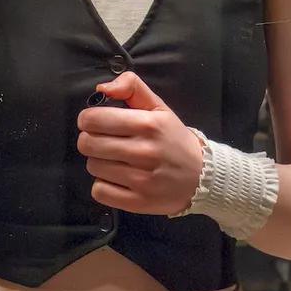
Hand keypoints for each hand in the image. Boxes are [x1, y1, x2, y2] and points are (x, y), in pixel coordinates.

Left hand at [75, 71, 205, 216]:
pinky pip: (99, 191)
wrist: (201, 176)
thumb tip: (101, 88)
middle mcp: (143, 151)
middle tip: (104, 142)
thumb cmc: (174, 139)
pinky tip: (117, 179)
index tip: (96, 123)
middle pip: (88, 144)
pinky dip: (103, 185)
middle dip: (91, 140)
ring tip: (115, 160)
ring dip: (99, 162)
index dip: (88, 120)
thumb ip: (131, 87)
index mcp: (148, 124)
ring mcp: (141, 180)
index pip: (94, 119)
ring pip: (92, 167)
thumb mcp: (158, 107)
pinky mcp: (137, 202)